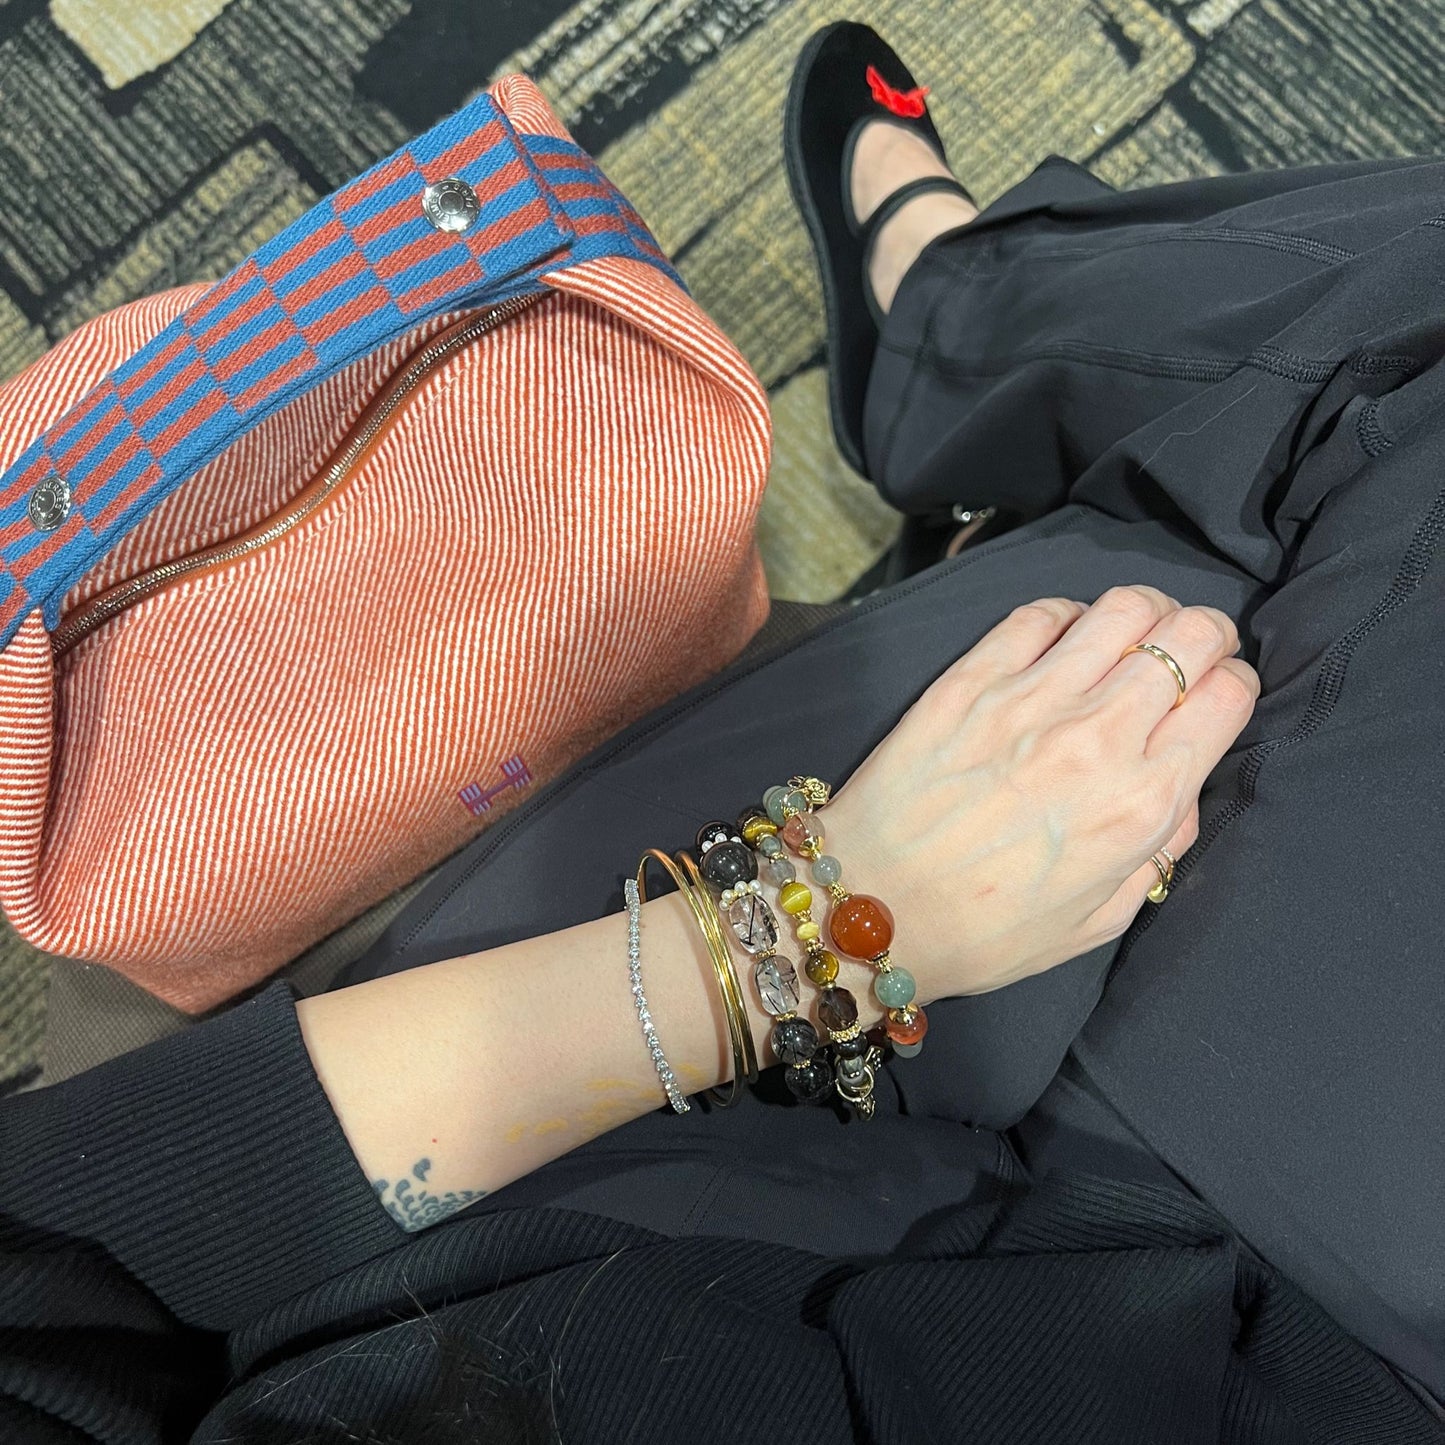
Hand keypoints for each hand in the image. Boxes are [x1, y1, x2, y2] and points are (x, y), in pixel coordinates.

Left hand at [824, 585, 1258, 1000]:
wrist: (871, 908)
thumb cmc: (986, 932)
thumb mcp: (1101, 918)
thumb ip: (1162, 848)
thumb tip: (1182, 787)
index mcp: (1141, 803)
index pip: (1228, 696)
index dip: (1234, 685)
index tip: (1218, 694)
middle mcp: (1097, 737)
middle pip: (1189, 635)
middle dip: (1205, 635)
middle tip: (1189, 652)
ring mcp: (1029, 699)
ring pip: (1124, 607)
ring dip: (1146, 612)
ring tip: (1133, 636)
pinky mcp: (969, 679)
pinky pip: (1040, 613)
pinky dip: (1067, 615)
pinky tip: (1063, 641)